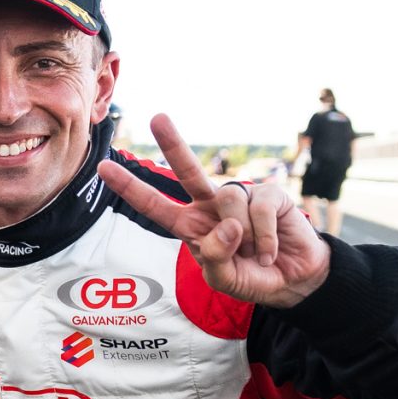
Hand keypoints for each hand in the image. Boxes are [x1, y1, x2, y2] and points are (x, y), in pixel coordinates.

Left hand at [99, 114, 330, 306]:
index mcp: (190, 225)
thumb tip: (227, 226)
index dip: (130, 188)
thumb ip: (216, 258)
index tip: (103, 168)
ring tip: (255, 254)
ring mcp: (239, 198)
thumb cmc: (252, 277)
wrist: (294, 280)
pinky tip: (270, 251)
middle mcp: (210, 206)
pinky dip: (265, 238)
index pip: (154, 206)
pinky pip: (258, 209)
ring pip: (228, 199)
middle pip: (187, 171)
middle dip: (173, 143)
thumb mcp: (224, 279)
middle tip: (157, 117)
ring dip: (244, 237)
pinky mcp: (268, 194)